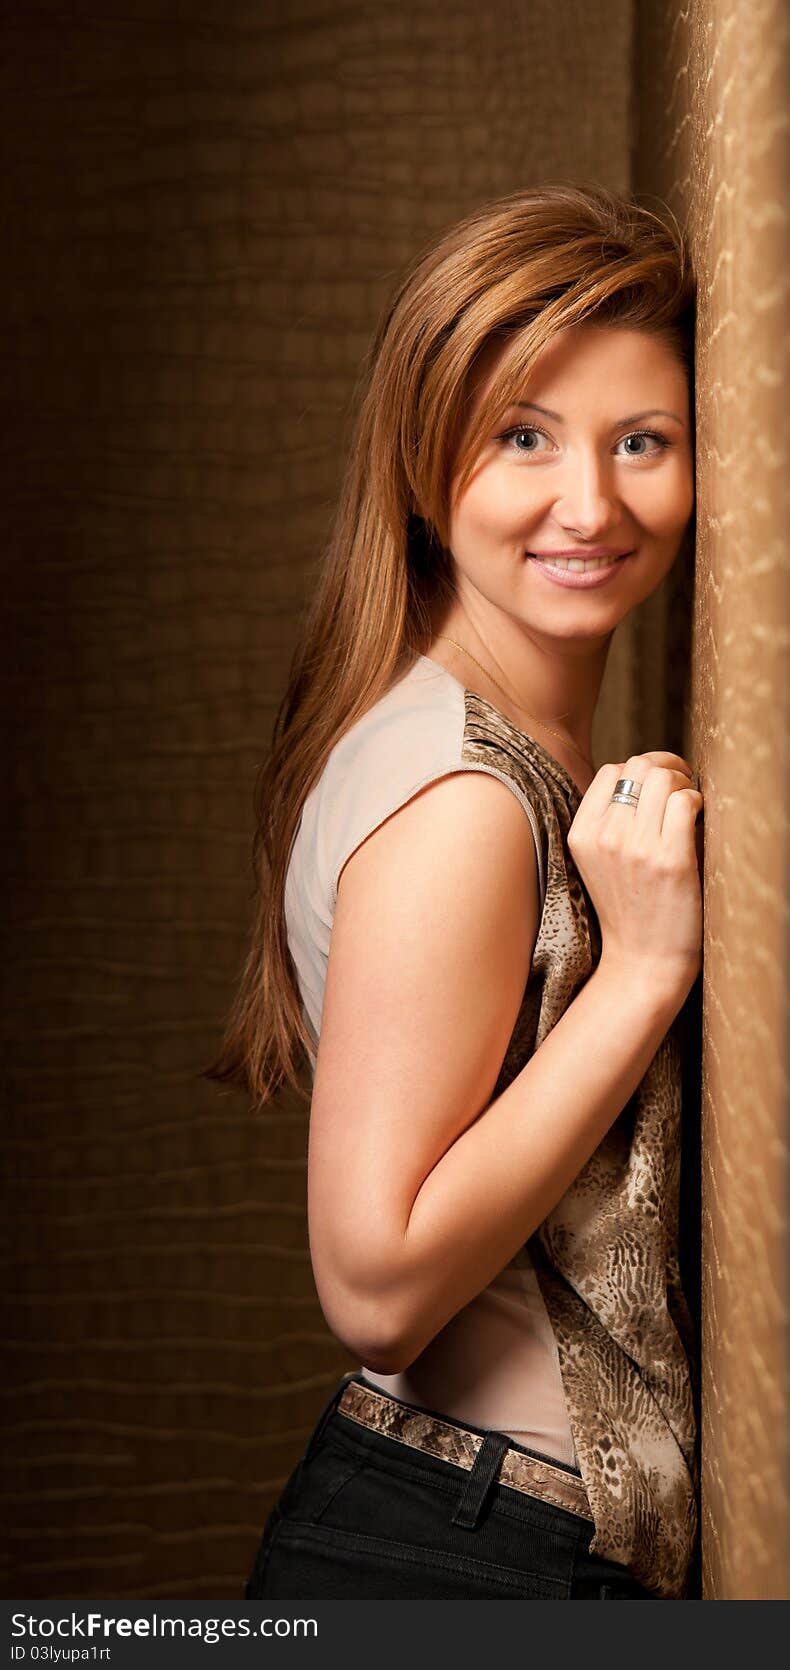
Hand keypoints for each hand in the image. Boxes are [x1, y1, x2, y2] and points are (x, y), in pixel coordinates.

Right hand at [567, 751, 703, 1001]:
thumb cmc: (630, 910)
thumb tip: (648, 777)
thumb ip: (609, 823)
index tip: (660, 788)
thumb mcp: (599, 863)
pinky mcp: (670, 860)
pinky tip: (699, 824)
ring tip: (692, 807)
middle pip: (639, 766)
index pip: (611, 771)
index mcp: (582, 834)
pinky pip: (685, 802)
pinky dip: (698, 803)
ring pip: (663, 779)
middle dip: (667, 769)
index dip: (642, 770)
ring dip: (685, 785)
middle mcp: (604, 836)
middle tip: (683, 790)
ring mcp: (635, 847)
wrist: (643, 963)